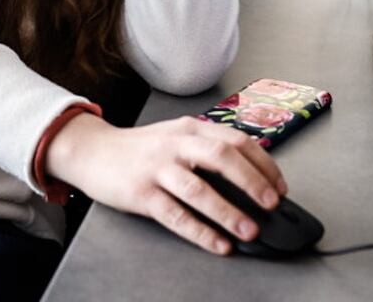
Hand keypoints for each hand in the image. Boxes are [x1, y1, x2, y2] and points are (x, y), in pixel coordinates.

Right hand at [44, 113, 286, 255]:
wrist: (92, 151)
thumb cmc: (140, 149)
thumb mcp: (176, 137)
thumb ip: (207, 149)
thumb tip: (250, 176)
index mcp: (190, 128)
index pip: (236, 140)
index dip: (263, 164)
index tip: (280, 186)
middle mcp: (175, 144)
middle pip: (222, 157)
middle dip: (252, 182)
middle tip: (271, 204)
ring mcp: (157, 168)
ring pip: (198, 188)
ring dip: (228, 211)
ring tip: (249, 229)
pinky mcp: (141, 193)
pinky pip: (175, 215)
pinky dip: (200, 232)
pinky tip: (218, 243)